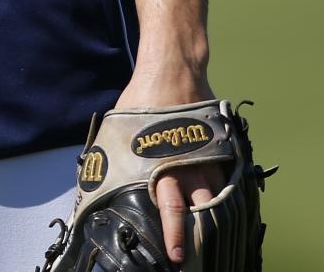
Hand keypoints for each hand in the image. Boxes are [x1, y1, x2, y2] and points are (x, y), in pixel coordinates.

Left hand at [114, 72, 225, 266]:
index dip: (173, 236)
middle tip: (195, 258)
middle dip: (198, 238)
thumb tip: (93, 176)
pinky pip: (229, 179)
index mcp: (162, 165)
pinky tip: (228, 209)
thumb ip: (113, 156)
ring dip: (215, 219)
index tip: (175, 257)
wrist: (173, 70)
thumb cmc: (143, 100)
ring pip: (218, 198)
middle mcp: (189, 166)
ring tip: (216, 241)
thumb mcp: (120, 128)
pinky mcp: (222, 148)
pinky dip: (229, 194)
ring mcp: (209, 157)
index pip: (170, 210)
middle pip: (199, 212)